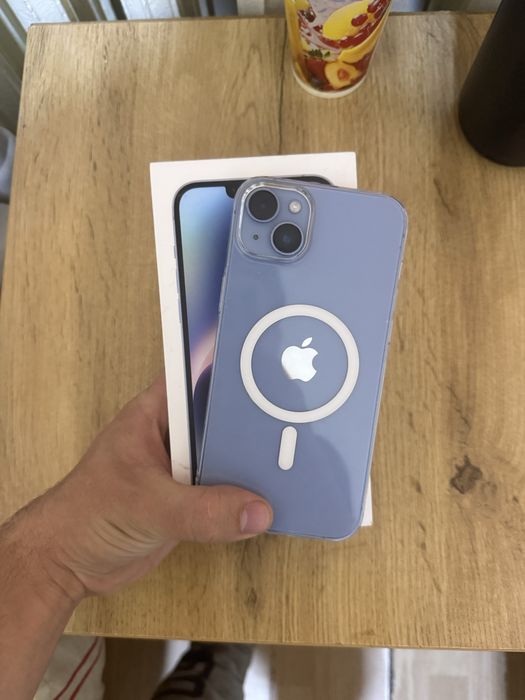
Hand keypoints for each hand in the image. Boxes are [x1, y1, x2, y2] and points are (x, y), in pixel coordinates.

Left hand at [11, 377, 271, 600]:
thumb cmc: (88, 514)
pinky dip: (247, 495)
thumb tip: (259, 512)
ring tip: (296, 458)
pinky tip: (276, 496)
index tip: (275, 366)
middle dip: (255, 419)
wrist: (68, 564)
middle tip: (298, 417)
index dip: (234, 368)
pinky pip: (227, 489)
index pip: (199, 376)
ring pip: (228, 454)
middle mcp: (173, 434)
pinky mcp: (191, 498)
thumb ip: (204, 511)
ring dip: (254, 461)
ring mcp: (183, 466)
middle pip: (223, 416)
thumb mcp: (148, 505)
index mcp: (156, 413)